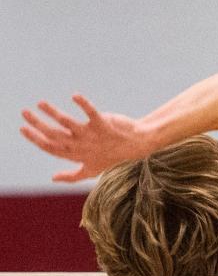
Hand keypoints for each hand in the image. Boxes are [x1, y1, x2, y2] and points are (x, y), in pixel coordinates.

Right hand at [20, 94, 145, 182]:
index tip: (23, 128)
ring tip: (41, 103)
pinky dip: (84, 104)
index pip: (51, 148)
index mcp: (77, 155)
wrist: (137, 146)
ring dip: (53, 113)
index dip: (36, 139)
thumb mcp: (91, 170)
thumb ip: (72, 176)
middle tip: (24, 112)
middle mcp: (83, 146)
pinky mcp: (104, 124)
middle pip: (55, 136)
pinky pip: (92, 113)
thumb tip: (52, 179)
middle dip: (38, 124)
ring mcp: (93, 136)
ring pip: (68, 124)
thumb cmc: (112, 157)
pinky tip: (74, 96)